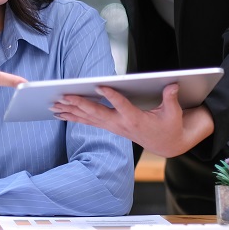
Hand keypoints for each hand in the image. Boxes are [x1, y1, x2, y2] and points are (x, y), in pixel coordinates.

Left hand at [49, 83, 213, 157]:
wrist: (167, 145)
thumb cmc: (170, 126)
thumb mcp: (174, 113)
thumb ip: (171, 98)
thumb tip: (173, 84)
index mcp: (135, 119)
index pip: (122, 105)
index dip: (111, 95)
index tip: (100, 85)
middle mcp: (120, 125)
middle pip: (97, 113)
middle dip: (79, 104)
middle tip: (63, 96)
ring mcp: (113, 127)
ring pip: (89, 119)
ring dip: (70, 111)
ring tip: (54, 105)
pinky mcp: (110, 127)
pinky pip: (89, 122)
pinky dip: (74, 117)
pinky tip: (61, 113)